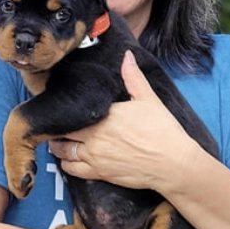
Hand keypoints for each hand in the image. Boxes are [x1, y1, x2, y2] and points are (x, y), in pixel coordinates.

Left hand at [49, 50, 196, 192]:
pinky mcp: (100, 173)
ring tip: (58, 140)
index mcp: (104, 115)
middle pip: (63, 131)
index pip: (72, 111)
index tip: (59, 105)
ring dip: (58, 146)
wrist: (174, 164)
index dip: (63, 108)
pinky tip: (67, 159)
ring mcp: (95, 156)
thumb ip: (133, 77)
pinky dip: (66, 164)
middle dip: (57, 127)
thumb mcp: (148, 99)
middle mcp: (94, 136)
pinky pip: (72, 170)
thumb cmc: (162, 130)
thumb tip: (127, 55)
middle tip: (55, 123)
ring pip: (63, 151)